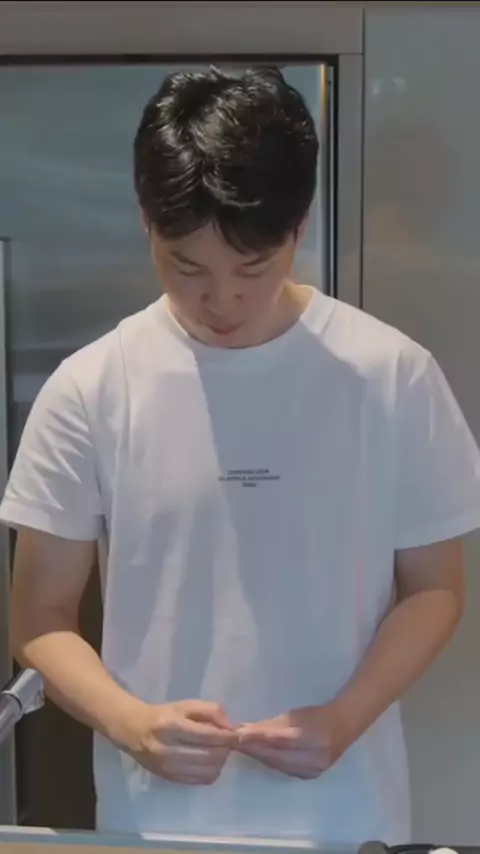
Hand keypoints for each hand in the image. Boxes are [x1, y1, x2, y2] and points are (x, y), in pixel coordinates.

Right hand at [117, 699, 235, 784]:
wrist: (135, 732)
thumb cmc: (164, 715)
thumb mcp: (186, 705)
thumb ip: (211, 710)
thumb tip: (231, 727)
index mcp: (171, 726)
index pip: (207, 735)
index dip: (227, 736)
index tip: (238, 734)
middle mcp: (168, 749)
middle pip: (209, 756)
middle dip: (225, 749)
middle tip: (229, 742)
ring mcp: (168, 768)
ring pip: (207, 771)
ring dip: (220, 761)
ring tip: (219, 750)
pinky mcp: (170, 779)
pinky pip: (200, 780)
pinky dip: (211, 771)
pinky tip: (209, 761)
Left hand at [235, 704, 351, 779]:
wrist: (342, 727)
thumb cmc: (316, 716)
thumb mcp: (294, 716)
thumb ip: (271, 725)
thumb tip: (245, 729)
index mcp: (313, 738)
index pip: (280, 740)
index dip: (258, 738)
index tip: (239, 735)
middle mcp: (313, 758)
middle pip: (276, 756)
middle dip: (254, 749)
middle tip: (235, 742)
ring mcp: (312, 770)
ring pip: (277, 764)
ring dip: (258, 756)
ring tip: (242, 748)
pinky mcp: (308, 776)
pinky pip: (283, 769)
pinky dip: (269, 761)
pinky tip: (258, 755)